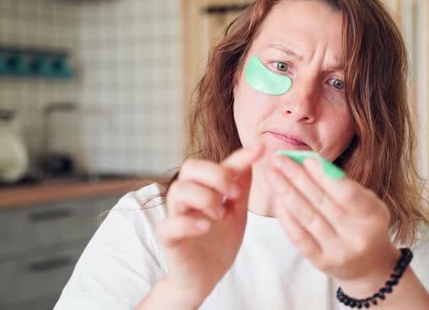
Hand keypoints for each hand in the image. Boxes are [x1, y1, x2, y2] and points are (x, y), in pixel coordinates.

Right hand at [155, 144, 264, 302]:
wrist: (204, 279)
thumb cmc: (217, 244)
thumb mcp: (236, 214)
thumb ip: (241, 190)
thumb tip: (252, 160)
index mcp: (205, 190)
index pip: (219, 165)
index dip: (239, 156)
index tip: (260, 149)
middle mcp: (188, 199)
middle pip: (190, 168)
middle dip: (215, 175)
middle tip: (233, 194)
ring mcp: (176, 217)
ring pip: (179, 191)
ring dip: (204, 197)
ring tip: (220, 215)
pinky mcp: (168, 239)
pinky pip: (169, 224)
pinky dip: (188, 223)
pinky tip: (206, 227)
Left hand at [264, 153, 399, 289]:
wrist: (369, 266)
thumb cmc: (364, 224)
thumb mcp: (365, 202)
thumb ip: (341, 184)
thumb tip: (307, 161)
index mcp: (373, 216)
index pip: (346, 192)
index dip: (324, 175)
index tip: (305, 159)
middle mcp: (357, 236)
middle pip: (321, 202)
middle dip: (297, 177)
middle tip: (279, 159)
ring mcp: (338, 251)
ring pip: (307, 217)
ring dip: (286, 192)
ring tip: (272, 174)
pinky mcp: (321, 262)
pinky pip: (298, 236)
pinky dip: (286, 216)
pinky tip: (277, 199)